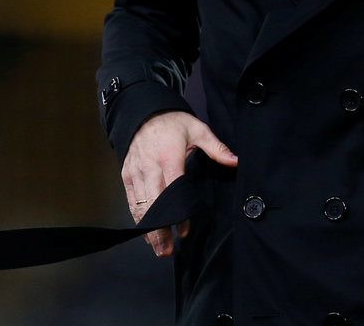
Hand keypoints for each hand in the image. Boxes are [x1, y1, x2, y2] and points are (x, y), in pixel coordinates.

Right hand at [121, 110, 237, 256]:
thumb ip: (217, 148)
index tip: (184, 230)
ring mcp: (136, 171)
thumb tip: (236, 162)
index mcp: (169, 155)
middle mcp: (149, 165)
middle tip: (166, 251)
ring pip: (140, 205)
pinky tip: (145, 231)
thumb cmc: (173, 122)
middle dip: (159, 229)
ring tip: (157, 248)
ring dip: (147, 228)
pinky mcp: (127, 174)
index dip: (178, 212)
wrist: (143, 112)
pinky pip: (131, 200)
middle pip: (153, 203)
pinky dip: (137, 217)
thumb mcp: (198, 129)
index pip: (173, 188)